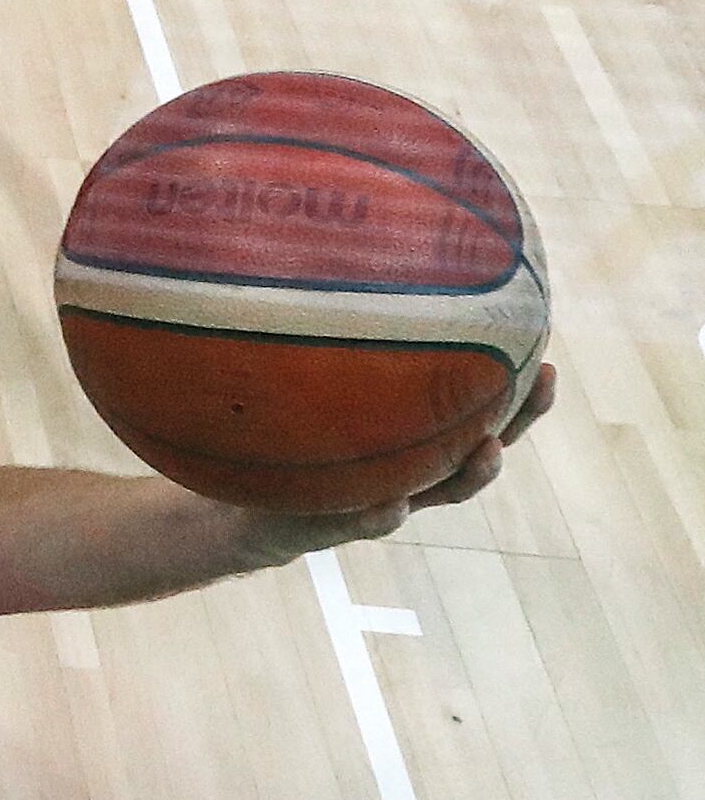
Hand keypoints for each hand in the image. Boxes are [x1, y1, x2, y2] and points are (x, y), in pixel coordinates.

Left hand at [250, 361, 559, 555]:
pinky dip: (382, 517)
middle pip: (483, 444)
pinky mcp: (340, 524)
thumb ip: (336, 358)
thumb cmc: (294, 441)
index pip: (480, 408)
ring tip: (489, 450)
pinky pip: (365, 522)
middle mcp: (415, 468)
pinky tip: (393, 506)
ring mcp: (386, 497)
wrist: (253, 512)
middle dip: (519, 417)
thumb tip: (339, 274)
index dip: (519, 388)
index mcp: (418, 435)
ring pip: (444, 489)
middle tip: (542, 382)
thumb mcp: (315, 394)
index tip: (546, 353)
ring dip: (472, 473)